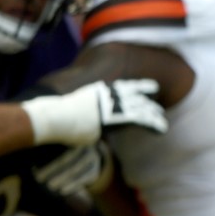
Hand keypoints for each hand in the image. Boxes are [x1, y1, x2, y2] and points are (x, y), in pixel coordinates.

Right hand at [21, 79, 167, 145]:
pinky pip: (141, 119)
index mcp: (98, 91)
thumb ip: (86, 115)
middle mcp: (108, 95)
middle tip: (157, 105)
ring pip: (140, 108)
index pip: (121, 87)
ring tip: (161, 121)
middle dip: (146, 100)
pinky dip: (153, 124)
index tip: (145, 88)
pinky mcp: (117, 116)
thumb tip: (86, 126)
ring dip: (152, 115)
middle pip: (133, 95)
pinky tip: (161, 128)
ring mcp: (113, 104)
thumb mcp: (75, 112)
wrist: (53, 117)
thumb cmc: (57, 118)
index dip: (135, 87)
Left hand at [33, 141, 112, 195]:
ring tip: (50, 186)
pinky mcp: (96, 169)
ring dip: (62, 178)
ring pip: (77, 168)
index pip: (59, 145)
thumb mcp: (54, 145)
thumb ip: (42, 146)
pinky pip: (85, 177)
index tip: (33, 168)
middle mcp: (85, 144)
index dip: (46, 156)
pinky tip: (62, 192)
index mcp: (72, 135)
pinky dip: (73, 185)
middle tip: (39, 178)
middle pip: (68, 157)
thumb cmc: (61, 149)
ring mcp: (93, 156)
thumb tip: (25, 149)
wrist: (87, 155)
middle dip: (52, 169)